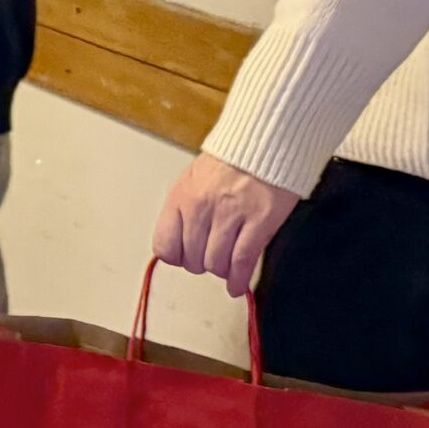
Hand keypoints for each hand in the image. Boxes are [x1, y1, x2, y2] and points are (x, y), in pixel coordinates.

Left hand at [154, 153, 299, 298]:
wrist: (264, 142)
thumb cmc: (230, 162)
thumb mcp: (193, 182)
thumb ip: (183, 212)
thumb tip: (177, 244)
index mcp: (180, 198)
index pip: (164, 246)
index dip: (176, 257)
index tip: (185, 257)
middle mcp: (200, 208)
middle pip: (192, 260)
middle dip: (202, 264)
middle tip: (212, 258)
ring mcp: (230, 216)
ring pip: (216, 264)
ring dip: (221, 270)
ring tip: (227, 265)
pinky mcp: (259, 222)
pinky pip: (242, 262)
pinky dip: (238, 279)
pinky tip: (237, 285)